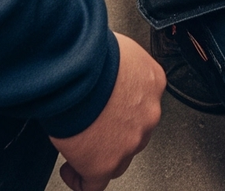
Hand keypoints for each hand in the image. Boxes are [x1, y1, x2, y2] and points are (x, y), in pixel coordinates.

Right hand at [52, 32, 164, 190]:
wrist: (79, 69)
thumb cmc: (92, 52)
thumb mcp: (118, 47)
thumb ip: (120, 63)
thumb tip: (106, 63)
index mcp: (153, 83)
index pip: (143, 103)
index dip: (124, 108)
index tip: (110, 109)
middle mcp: (148, 114)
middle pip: (133, 132)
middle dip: (113, 132)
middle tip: (92, 126)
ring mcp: (130, 142)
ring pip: (117, 159)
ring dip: (99, 154)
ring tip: (79, 147)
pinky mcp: (105, 164)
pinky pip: (95, 184)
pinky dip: (81, 179)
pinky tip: (71, 170)